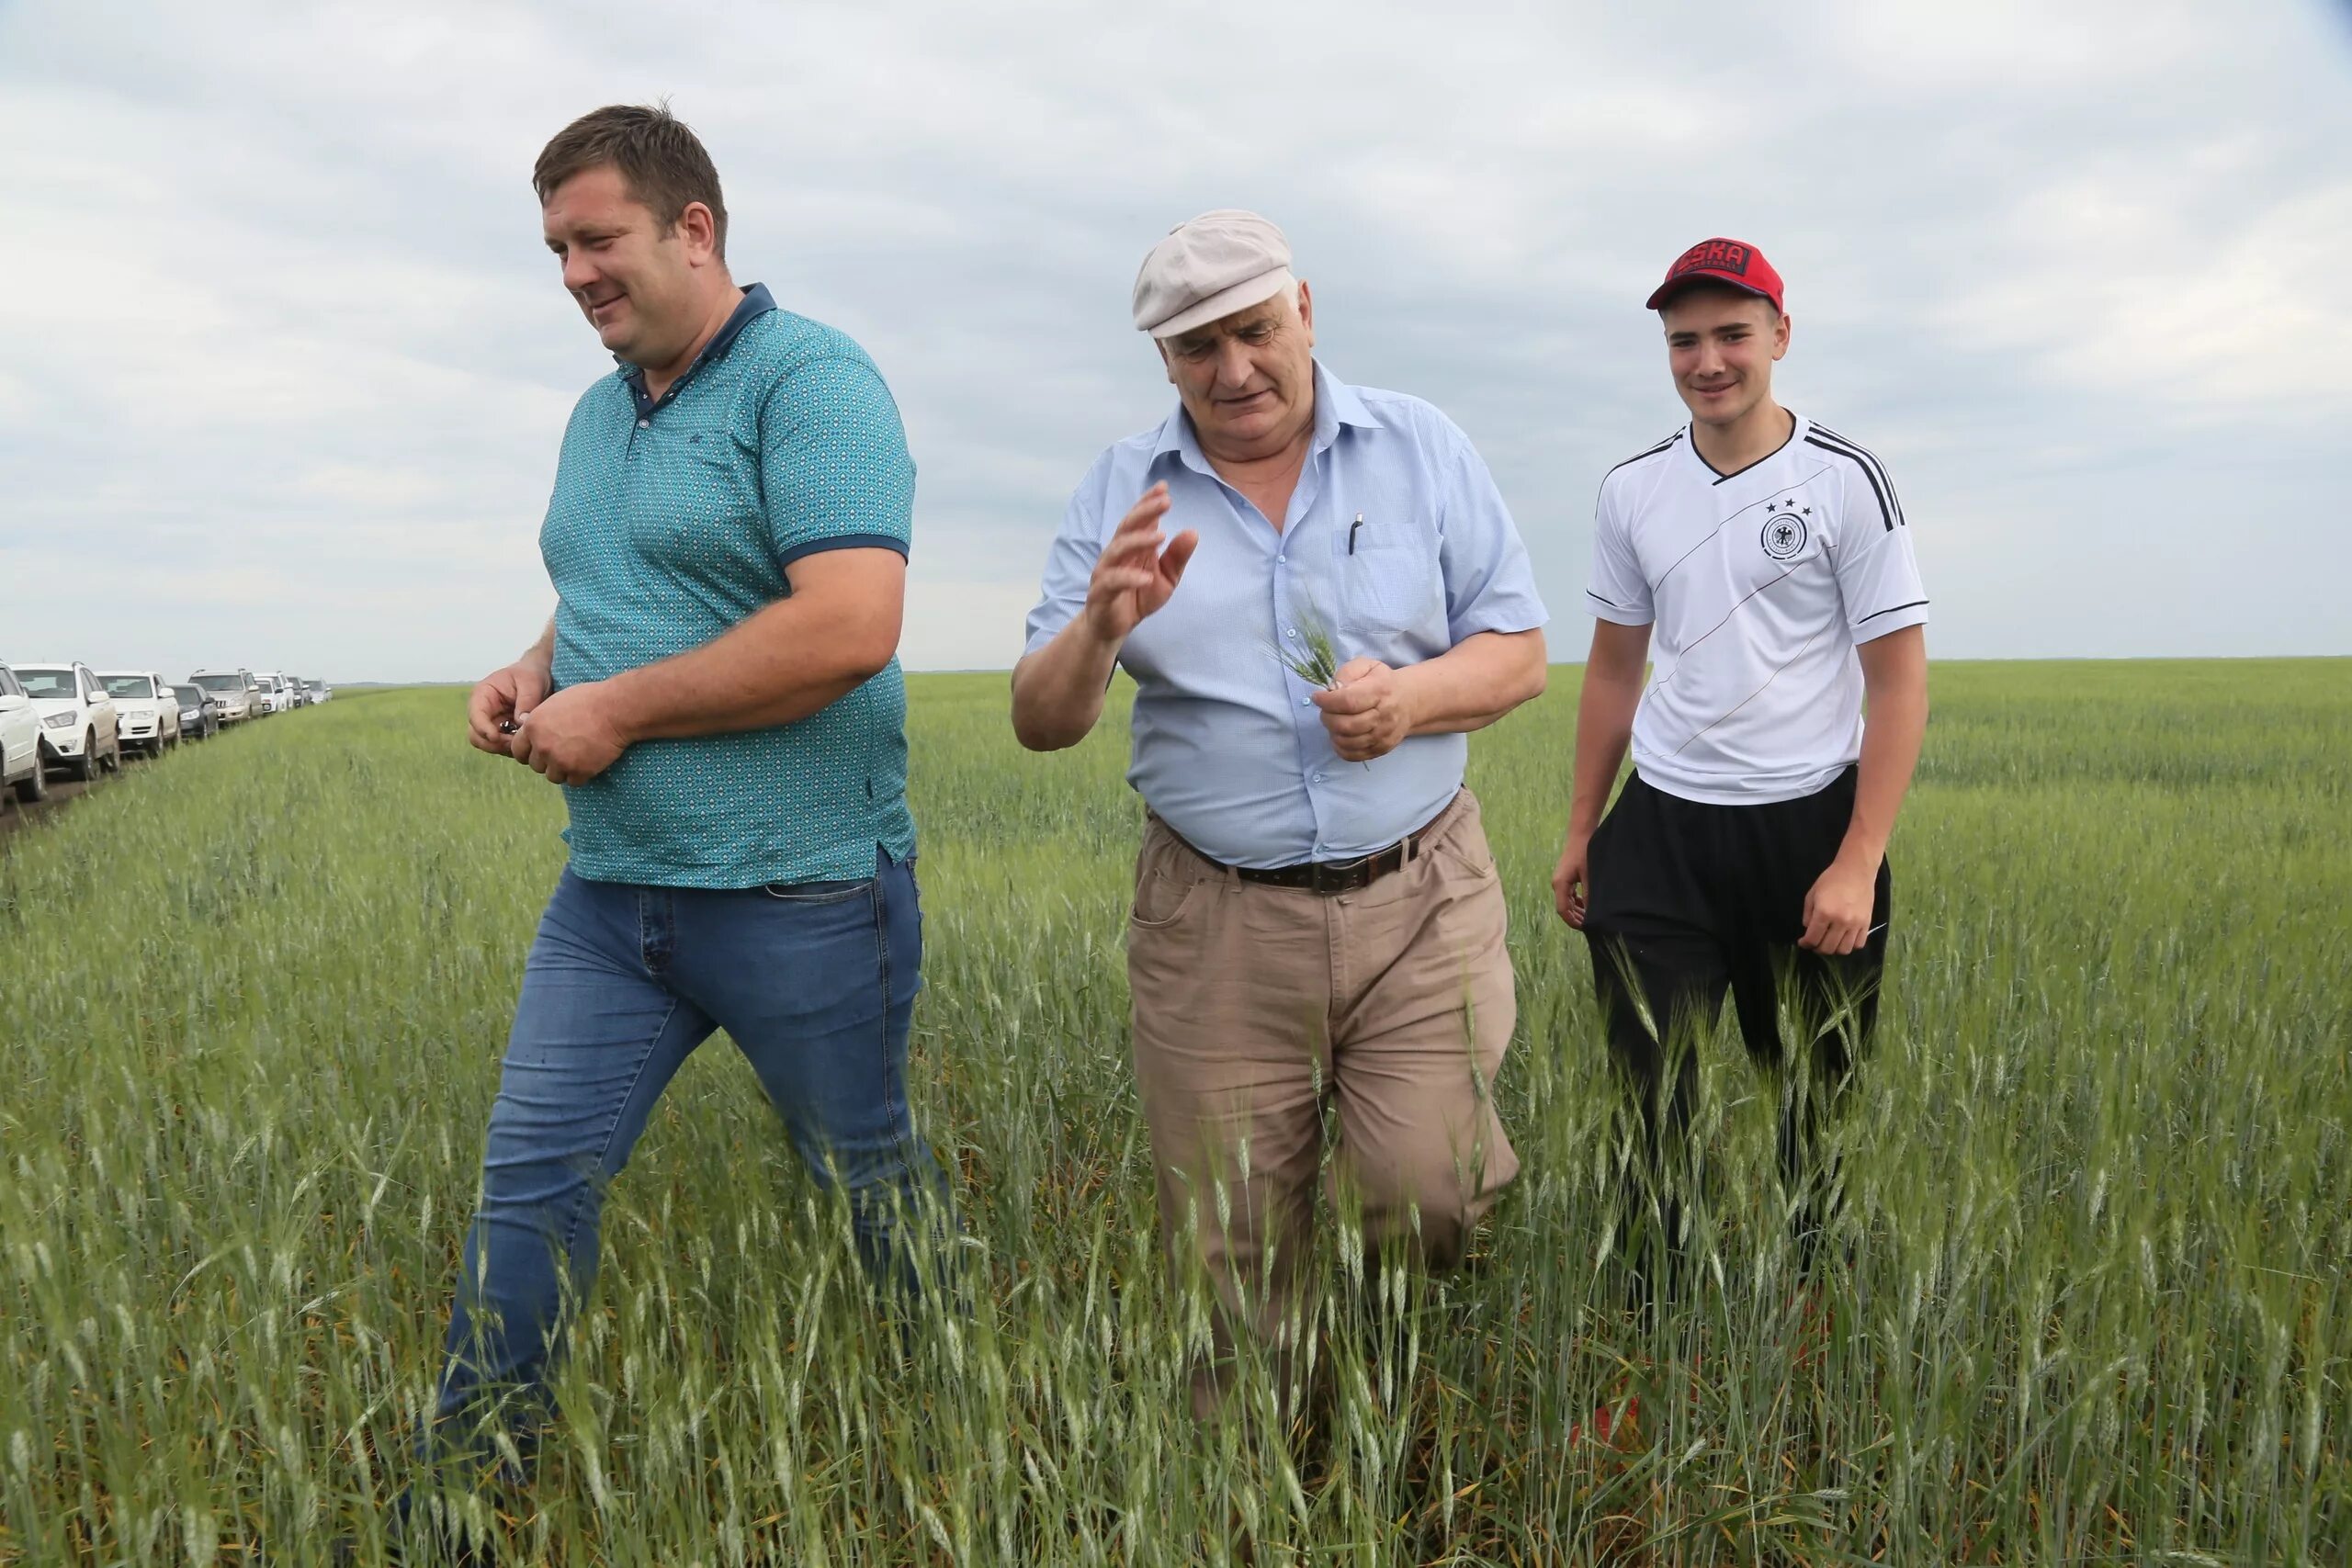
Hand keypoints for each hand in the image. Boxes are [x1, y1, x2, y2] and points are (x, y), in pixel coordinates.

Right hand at [468, 658, 551, 754]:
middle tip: (516, 743)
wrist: (538, 676)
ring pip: (489, 745)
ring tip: (525, 741)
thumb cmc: (531, 675)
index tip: (496, 737)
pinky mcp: (503, 733)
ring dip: (505, 748)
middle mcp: (483, 712)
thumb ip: (526, 702)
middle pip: (476, 736)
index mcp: (483, 695)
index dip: (482, 729)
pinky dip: (513, 748)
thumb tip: (521, 723)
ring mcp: (492, 724)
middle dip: (494, 743)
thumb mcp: (531, 682)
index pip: (475, 715)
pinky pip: (503, 747)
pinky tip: (527, 741)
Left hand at [507, 681, 629, 784]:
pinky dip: (580, 774)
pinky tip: (589, 761)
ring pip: (553, 776)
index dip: (529, 751)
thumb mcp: (554, 703)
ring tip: (577, 756)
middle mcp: (542, 746)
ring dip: (563, 770)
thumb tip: (534, 733)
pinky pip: (573, 781)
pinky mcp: (579, 771)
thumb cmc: (589, 700)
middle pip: (536, 766)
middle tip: (565, 751)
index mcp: (533, 727)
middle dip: (547, 761)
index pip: (518, 751)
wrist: (615, 709)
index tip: (540, 750)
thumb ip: (540, 721)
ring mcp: (560, 761)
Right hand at [1082, 484, 1198, 643]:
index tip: (1164, 487)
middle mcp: (1116, 554)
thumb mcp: (1166, 578)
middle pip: (1127, 527)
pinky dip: (1128, 578)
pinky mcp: (1100, 593)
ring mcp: (1106, 572)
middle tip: (1165, 501)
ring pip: (1117, 549)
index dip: (1148, 502)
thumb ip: (1177, 557)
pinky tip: (1145, 578)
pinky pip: (1112, 582)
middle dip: (1145, 511)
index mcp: (1132, 547)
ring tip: (1161, 536)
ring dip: (1138, 540)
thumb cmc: (1138, 597)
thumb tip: (1193, 532)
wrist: (1112, 628)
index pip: (1139, 518)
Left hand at [1311, 658, 1415, 761]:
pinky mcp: (1381, 749)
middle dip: (1327, 717)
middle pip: (1345, 725)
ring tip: (1333, 721)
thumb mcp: (1366, 666)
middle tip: (1325, 710)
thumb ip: (1347, 673)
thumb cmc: (1381, 682)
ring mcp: (1383, 736)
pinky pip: (1352, 755)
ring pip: (1347, 742)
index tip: (1318, 697)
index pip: (1348, 701)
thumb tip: (1332, 690)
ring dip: (1332, 732)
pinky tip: (1340, 734)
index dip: (1327, 701)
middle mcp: (1384, 716)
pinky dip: (1339, 746)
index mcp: (1380, 691)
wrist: (1408, 702)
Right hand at [1552, 830, 1591, 926]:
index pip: (1563, 910)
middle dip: (1576, 918)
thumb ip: (1589, 895)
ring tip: (1590, 918)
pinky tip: (1587, 906)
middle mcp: (1557, 884)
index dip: (1572, 921)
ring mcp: (1560, 881)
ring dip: (1577, 911)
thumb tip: (1593, 913)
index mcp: (1560, 884)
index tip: (1585, 928)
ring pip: (1567, 902)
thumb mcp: (1589, 876)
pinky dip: (1577, 903)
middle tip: (1591, 925)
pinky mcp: (1565, 878)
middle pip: (1564, 908)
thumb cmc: (1585, 853)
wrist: (1580, 836)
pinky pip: (1569, 895)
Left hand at [1799, 853, 1878, 954]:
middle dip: (1817, 948)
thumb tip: (1808, 930)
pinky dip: (1850, 945)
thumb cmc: (1831, 879)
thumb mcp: (1812, 894)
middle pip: (1827, 948)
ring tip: (1830, 941)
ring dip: (1834, 949)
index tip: (1803, 943)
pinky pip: (1858, 944)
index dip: (1805, 944)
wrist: (1856, 871)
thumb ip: (1807, 914)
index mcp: (1824, 913)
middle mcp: (1840, 921)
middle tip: (1815, 942)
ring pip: (1843, 950)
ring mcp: (1855, 924)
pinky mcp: (1866, 924)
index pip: (1812, 938)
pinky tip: (1844, 938)